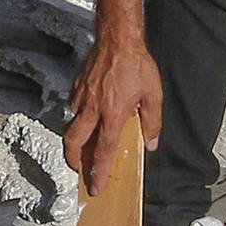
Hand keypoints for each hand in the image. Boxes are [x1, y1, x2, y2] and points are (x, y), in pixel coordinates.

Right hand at [63, 32, 164, 195]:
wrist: (117, 38)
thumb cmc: (138, 66)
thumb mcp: (153, 95)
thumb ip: (152, 122)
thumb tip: (151, 143)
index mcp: (112, 115)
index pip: (103, 151)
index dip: (98, 172)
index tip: (95, 187)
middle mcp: (93, 110)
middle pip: (74, 143)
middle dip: (74, 161)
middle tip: (79, 169)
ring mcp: (81, 98)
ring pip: (71, 125)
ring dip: (76, 138)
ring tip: (83, 144)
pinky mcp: (76, 86)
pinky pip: (73, 107)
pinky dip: (78, 116)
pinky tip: (88, 114)